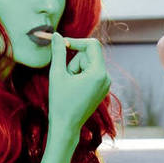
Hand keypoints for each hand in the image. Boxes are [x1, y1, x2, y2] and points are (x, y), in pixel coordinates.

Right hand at [42, 34, 110, 162]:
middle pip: (89, 54)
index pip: (92, 44)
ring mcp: (105, 84)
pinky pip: (90, 73)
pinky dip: (80, 76)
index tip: (62, 45)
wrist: (66, 127)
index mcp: (98, 73)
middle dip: (74, 61)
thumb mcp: (57, 74)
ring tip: (69, 85)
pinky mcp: (101, 89)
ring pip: (88, 64)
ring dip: (76, 69)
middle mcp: (106, 78)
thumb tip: (56, 35)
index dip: (76, 41)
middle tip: (66, 77)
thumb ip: (58, 52)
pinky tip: (73, 89)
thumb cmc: (60, 102)